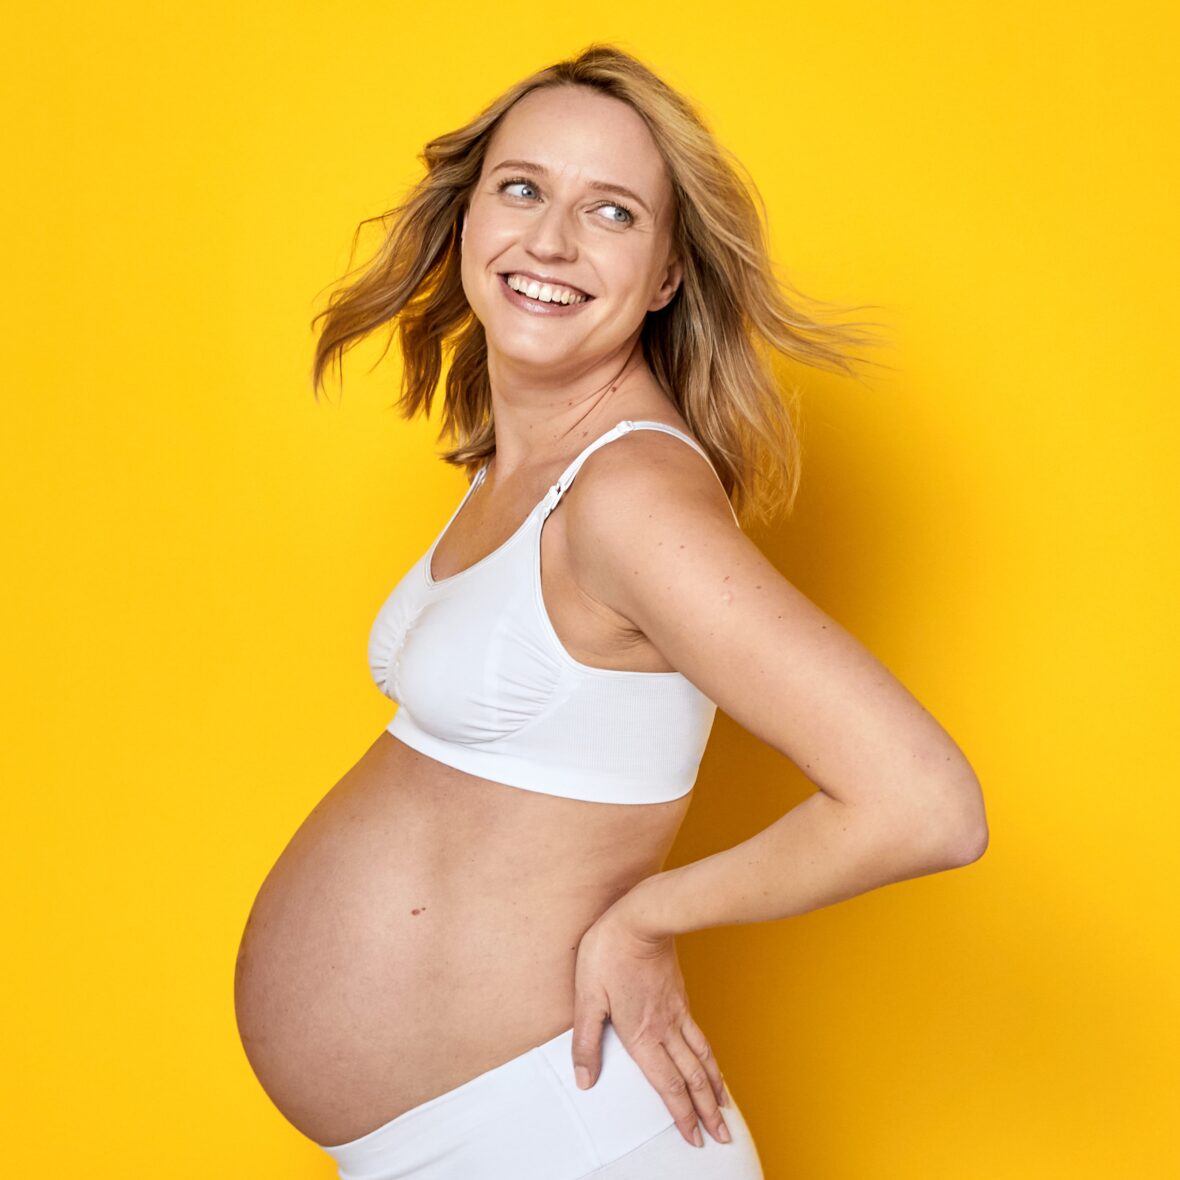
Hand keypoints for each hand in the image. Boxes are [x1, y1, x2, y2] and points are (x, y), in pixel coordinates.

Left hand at [570, 888, 731, 1147]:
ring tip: (726, 1108)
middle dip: (707, 1110)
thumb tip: (585, 1080)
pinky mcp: (681, 997)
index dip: (681, 1114)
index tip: (694, 1137)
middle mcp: (666, 1029)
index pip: (666, 1085)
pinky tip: (711, 1064)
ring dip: (715, 1087)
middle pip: (692, 1078)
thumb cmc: (609, 953)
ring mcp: (677, 1012)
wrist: (642, 917)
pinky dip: (711, 1059)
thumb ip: (585, 1042)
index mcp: (642, 1034)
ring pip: (702, 1058)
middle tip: (722, 1136)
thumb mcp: (586, 997)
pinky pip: (701, 1037)